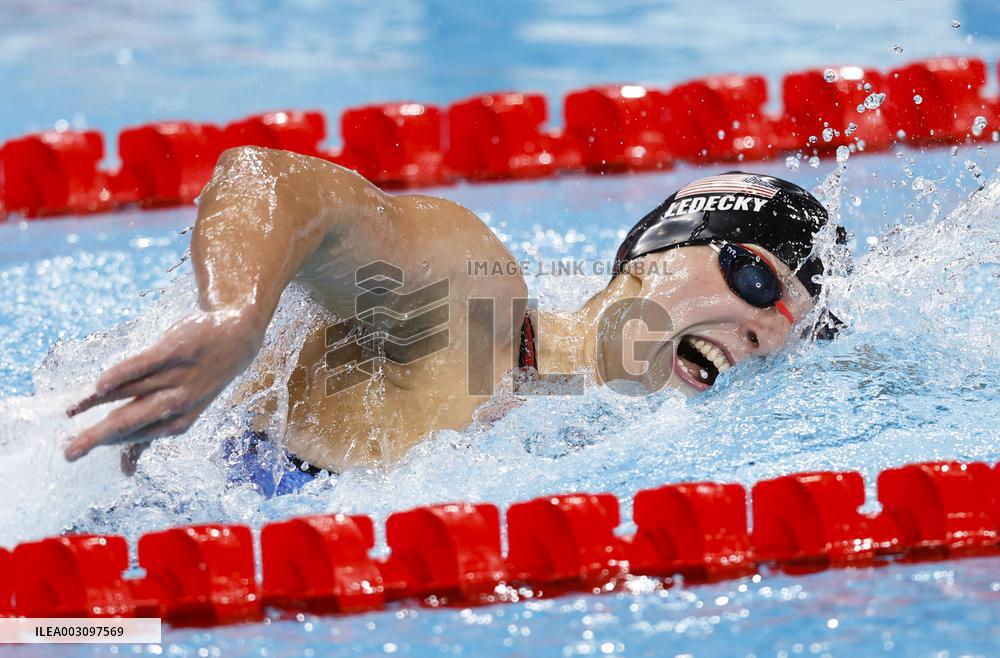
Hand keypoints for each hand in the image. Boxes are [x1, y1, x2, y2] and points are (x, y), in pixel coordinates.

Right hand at [64, 309, 267, 462]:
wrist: (238, 338)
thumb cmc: (199, 380)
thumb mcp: (182, 411)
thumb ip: (150, 436)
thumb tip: (126, 472)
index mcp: (179, 422)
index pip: (135, 436)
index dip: (105, 443)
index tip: (72, 453)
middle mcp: (179, 401)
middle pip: (132, 421)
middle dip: (99, 438)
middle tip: (69, 453)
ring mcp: (179, 375)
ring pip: (132, 390)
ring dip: (98, 401)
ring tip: (70, 412)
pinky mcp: (177, 349)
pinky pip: (146, 363)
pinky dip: (124, 373)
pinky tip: (101, 384)